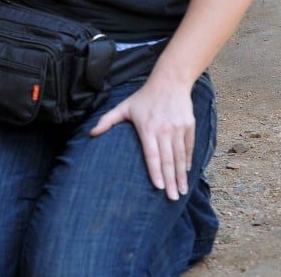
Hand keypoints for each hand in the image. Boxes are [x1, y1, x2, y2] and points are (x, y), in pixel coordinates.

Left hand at [89, 78, 195, 200]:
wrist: (170, 81)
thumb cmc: (143, 97)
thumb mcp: (124, 106)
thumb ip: (107, 121)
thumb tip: (91, 133)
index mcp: (147, 128)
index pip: (152, 155)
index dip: (155, 172)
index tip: (157, 187)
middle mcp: (164, 130)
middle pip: (168, 160)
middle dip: (171, 181)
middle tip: (172, 198)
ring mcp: (178, 128)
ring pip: (180, 157)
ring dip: (181, 176)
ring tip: (181, 191)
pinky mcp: (189, 126)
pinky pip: (188, 147)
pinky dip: (187, 161)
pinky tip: (185, 173)